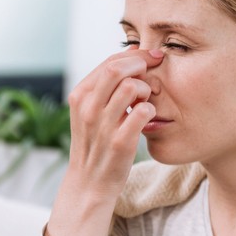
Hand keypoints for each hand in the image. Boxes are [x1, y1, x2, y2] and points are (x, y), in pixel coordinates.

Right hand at [45, 47, 163, 235]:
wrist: (90, 183)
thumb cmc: (97, 142)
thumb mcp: (92, 110)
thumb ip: (108, 84)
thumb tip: (132, 52)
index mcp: (80, 96)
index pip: (110, 62)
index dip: (136, 55)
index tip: (153, 57)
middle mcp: (88, 108)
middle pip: (117, 68)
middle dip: (142, 65)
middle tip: (155, 72)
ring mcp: (103, 125)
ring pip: (132, 87)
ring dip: (147, 89)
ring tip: (147, 100)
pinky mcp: (120, 142)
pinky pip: (143, 112)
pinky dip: (151, 110)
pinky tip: (150, 117)